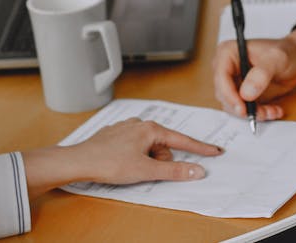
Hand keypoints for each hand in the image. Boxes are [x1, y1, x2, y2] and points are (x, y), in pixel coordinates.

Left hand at [22, 118, 221, 196]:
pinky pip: (136, 148)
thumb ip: (174, 171)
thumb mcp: (146, 170)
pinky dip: (135, 158)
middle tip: (145, 170)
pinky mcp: (116, 136)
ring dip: (146, 161)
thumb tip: (196, 170)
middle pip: (164, 147)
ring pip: (149, 148)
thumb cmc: (109, 162)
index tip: (215, 152)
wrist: (79, 161)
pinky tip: (122, 164)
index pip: (182, 140)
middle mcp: (140, 124)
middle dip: (160, 162)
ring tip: (129, 168)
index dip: (200, 149)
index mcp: (150, 129)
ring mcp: (127, 129)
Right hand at [211, 22, 295, 121]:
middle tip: (262, 113)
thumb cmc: (286, 52)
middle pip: (224, 95)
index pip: (220, 77)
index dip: (229, 95)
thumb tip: (246, 94)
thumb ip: (262, 74)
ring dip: (253, 113)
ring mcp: (233, 82)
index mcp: (228, 53)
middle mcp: (226, 68)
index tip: (242, 108)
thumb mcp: (277, 59)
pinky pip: (244, 110)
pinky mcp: (242, 94)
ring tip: (272, 111)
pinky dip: (259, 114)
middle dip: (243, 107)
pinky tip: (273, 110)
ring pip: (234, 106)